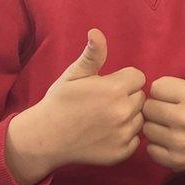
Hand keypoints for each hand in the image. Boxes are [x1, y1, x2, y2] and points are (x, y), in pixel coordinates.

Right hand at [6, 29, 145, 184]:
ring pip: (140, 118)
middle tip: (104, 103)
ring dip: (128, 116)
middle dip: (127, 97)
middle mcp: (123, 112)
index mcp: (115, 89)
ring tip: (105, 118)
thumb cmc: (59, 102)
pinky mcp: (122, 153)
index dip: (124, 79)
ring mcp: (123, 134)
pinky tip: (106, 133)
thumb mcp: (74, 74)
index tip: (108, 86)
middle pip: (141, 97)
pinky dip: (125, 136)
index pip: (138, 77)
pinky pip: (136, 139)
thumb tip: (96, 32)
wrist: (44, 139)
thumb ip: (93, 54)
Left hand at [143, 38, 184, 183]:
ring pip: (147, 128)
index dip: (164, 90)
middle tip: (170, 110)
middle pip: (148, 107)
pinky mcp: (175, 161)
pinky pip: (149, 148)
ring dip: (155, 126)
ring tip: (169, 125)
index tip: (175, 95)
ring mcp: (181, 143)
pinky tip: (170, 140)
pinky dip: (156, 145)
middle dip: (157, 107)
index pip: (157, 87)